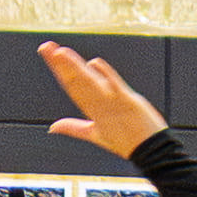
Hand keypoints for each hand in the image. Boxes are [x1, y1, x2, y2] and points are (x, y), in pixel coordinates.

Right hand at [41, 42, 167, 159]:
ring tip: (61, 53)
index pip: (70, 85)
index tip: (47, 52)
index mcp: (90, 110)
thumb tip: (53, 127)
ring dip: (75, 67)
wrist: (150, 149)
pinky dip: (106, 75)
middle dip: (60, 64)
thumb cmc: (126, 141)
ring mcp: (113, 102)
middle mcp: (98, 105)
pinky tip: (95, 63)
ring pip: (90, 81)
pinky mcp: (128, 101)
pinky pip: (115, 85)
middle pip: (76, 81)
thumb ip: (73, 127)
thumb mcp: (95, 135)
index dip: (57, 68)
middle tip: (46, 47)